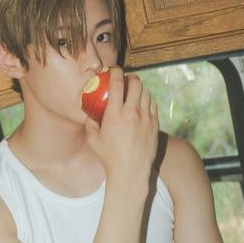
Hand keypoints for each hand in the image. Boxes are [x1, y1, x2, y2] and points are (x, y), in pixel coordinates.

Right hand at [84, 66, 157, 184]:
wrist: (130, 172)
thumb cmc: (109, 158)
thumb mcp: (93, 141)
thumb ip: (90, 125)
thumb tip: (89, 114)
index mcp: (115, 114)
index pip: (117, 84)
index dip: (116, 72)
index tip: (114, 70)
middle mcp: (132, 113)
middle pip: (136, 84)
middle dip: (131, 78)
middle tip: (127, 81)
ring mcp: (146, 119)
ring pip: (147, 93)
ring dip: (140, 89)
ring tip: (135, 92)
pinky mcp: (154, 125)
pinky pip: (153, 106)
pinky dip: (147, 102)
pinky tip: (143, 106)